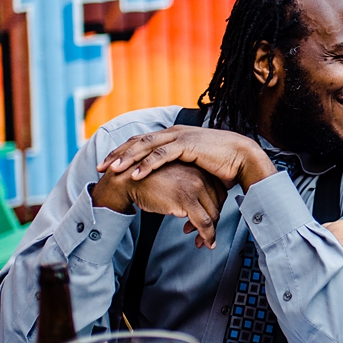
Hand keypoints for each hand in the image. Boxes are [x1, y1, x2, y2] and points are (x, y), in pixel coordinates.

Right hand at [93, 162, 226, 248]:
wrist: (129, 180)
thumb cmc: (149, 181)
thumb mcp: (175, 181)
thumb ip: (190, 189)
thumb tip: (199, 210)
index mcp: (199, 169)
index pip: (219, 193)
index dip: (215, 209)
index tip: (209, 221)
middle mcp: (200, 176)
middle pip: (218, 204)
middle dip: (213, 222)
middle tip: (206, 235)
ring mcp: (195, 187)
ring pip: (213, 215)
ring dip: (210, 232)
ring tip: (202, 241)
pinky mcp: (186, 199)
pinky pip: (205, 222)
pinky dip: (208, 236)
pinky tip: (206, 243)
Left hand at [97, 126, 276, 192]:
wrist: (243, 157)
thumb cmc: (223, 167)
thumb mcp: (196, 172)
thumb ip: (182, 182)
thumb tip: (178, 208)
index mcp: (174, 137)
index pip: (143, 142)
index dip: (124, 153)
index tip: (108, 165)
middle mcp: (174, 133)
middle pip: (138, 142)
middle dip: (117, 155)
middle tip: (100, 167)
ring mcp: (180, 137)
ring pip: (145, 146)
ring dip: (127, 158)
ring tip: (111, 170)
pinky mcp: (187, 145)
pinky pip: (161, 155)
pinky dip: (146, 164)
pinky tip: (135, 174)